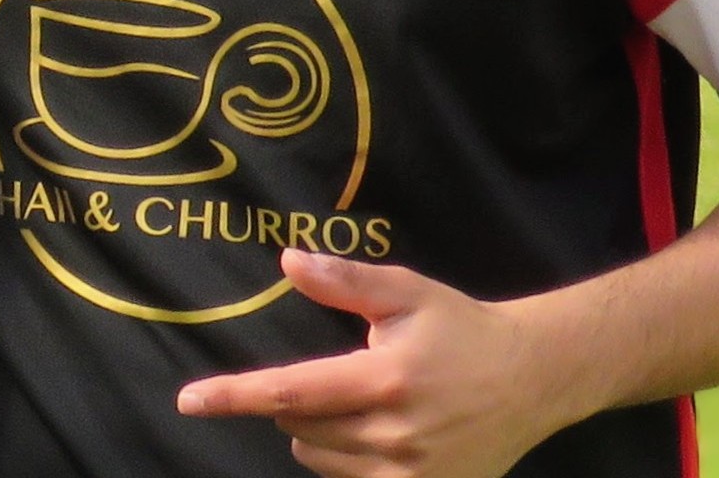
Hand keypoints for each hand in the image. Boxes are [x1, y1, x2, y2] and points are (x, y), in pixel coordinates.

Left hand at [178, 252, 570, 477]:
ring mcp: (410, 473)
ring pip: (321, 461)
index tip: (188, 399)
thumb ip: (344, 280)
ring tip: (360, 403)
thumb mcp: (405, 292)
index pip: (290, 390)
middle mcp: (394, 434)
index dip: (234, 395)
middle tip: (336, 376)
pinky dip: (346, 462)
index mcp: (383, 378)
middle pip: (299, 428)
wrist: (530, 378)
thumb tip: (287, 262)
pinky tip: (374, 436)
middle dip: (294, 402)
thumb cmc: (460, 327)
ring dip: (318, 433)